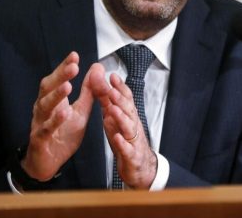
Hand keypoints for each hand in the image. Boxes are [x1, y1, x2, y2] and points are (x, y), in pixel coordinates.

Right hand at [21, 52, 95, 180]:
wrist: (47, 163)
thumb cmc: (63, 134)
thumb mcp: (80, 112)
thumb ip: (88, 92)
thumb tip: (96, 69)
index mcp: (53, 100)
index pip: (57, 80)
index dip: (64, 68)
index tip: (75, 56)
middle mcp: (43, 108)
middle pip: (48, 88)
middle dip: (60, 76)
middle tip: (73, 67)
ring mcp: (39, 123)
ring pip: (44, 106)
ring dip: (56, 96)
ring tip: (68, 86)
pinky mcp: (40, 139)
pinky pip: (46, 128)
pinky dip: (54, 120)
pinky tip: (64, 113)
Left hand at [91, 71, 156, 188]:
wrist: (140, 167)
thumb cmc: (126, 140)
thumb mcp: (114, 119)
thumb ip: (107, 102)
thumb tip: (100, 82)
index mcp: (128, 115)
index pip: (126, 98)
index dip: (120, 87)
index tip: (112, 75)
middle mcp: (133, 125)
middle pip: (128, 110)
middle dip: (120, 99)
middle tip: (111, 89)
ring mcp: (133, 140)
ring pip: (129, 127)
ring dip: (122, 118)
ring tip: (113, 109)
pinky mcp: (131, 156)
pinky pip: (127, 149)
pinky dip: (122, 143)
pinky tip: (116, 138)